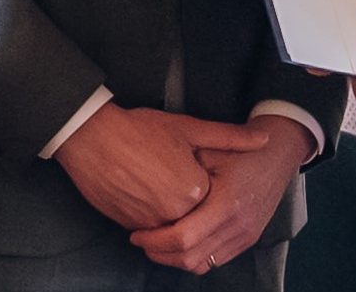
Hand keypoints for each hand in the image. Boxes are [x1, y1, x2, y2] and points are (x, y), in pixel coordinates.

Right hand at [52, 104, 269, 230]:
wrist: (91, 138)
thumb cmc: (141, 130)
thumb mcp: (190, 128)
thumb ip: (230, 138)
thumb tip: (264, 140)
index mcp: (193, 190)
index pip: (214, 195)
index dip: (204, 173)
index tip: (190, 159)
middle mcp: (172, 214)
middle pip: (195, 211)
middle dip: (189, 193)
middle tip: (170, 167)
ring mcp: (148, 223)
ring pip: (172, 222)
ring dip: (171, 206)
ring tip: (157, 175)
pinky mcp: (127, 226)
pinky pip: (150, 227)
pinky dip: (152, 213)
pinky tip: (144, 187)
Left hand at [129, 115, 312, 272]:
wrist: (279, 154)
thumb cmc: (243, 150)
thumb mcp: (212, 150)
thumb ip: (184, 171)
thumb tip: (151, 190)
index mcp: (227, 202)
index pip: (183, 238)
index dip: (154, 241)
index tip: (137, 233)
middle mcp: (238, 224)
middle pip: (188, 257)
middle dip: (158, 253)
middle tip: (142, 240)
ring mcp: (245, 234)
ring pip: (200, 264)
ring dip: (173, 259)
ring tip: (158, 243)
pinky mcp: (248, 239)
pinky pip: (214, 261)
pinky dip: (193, 258)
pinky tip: (181, 243)